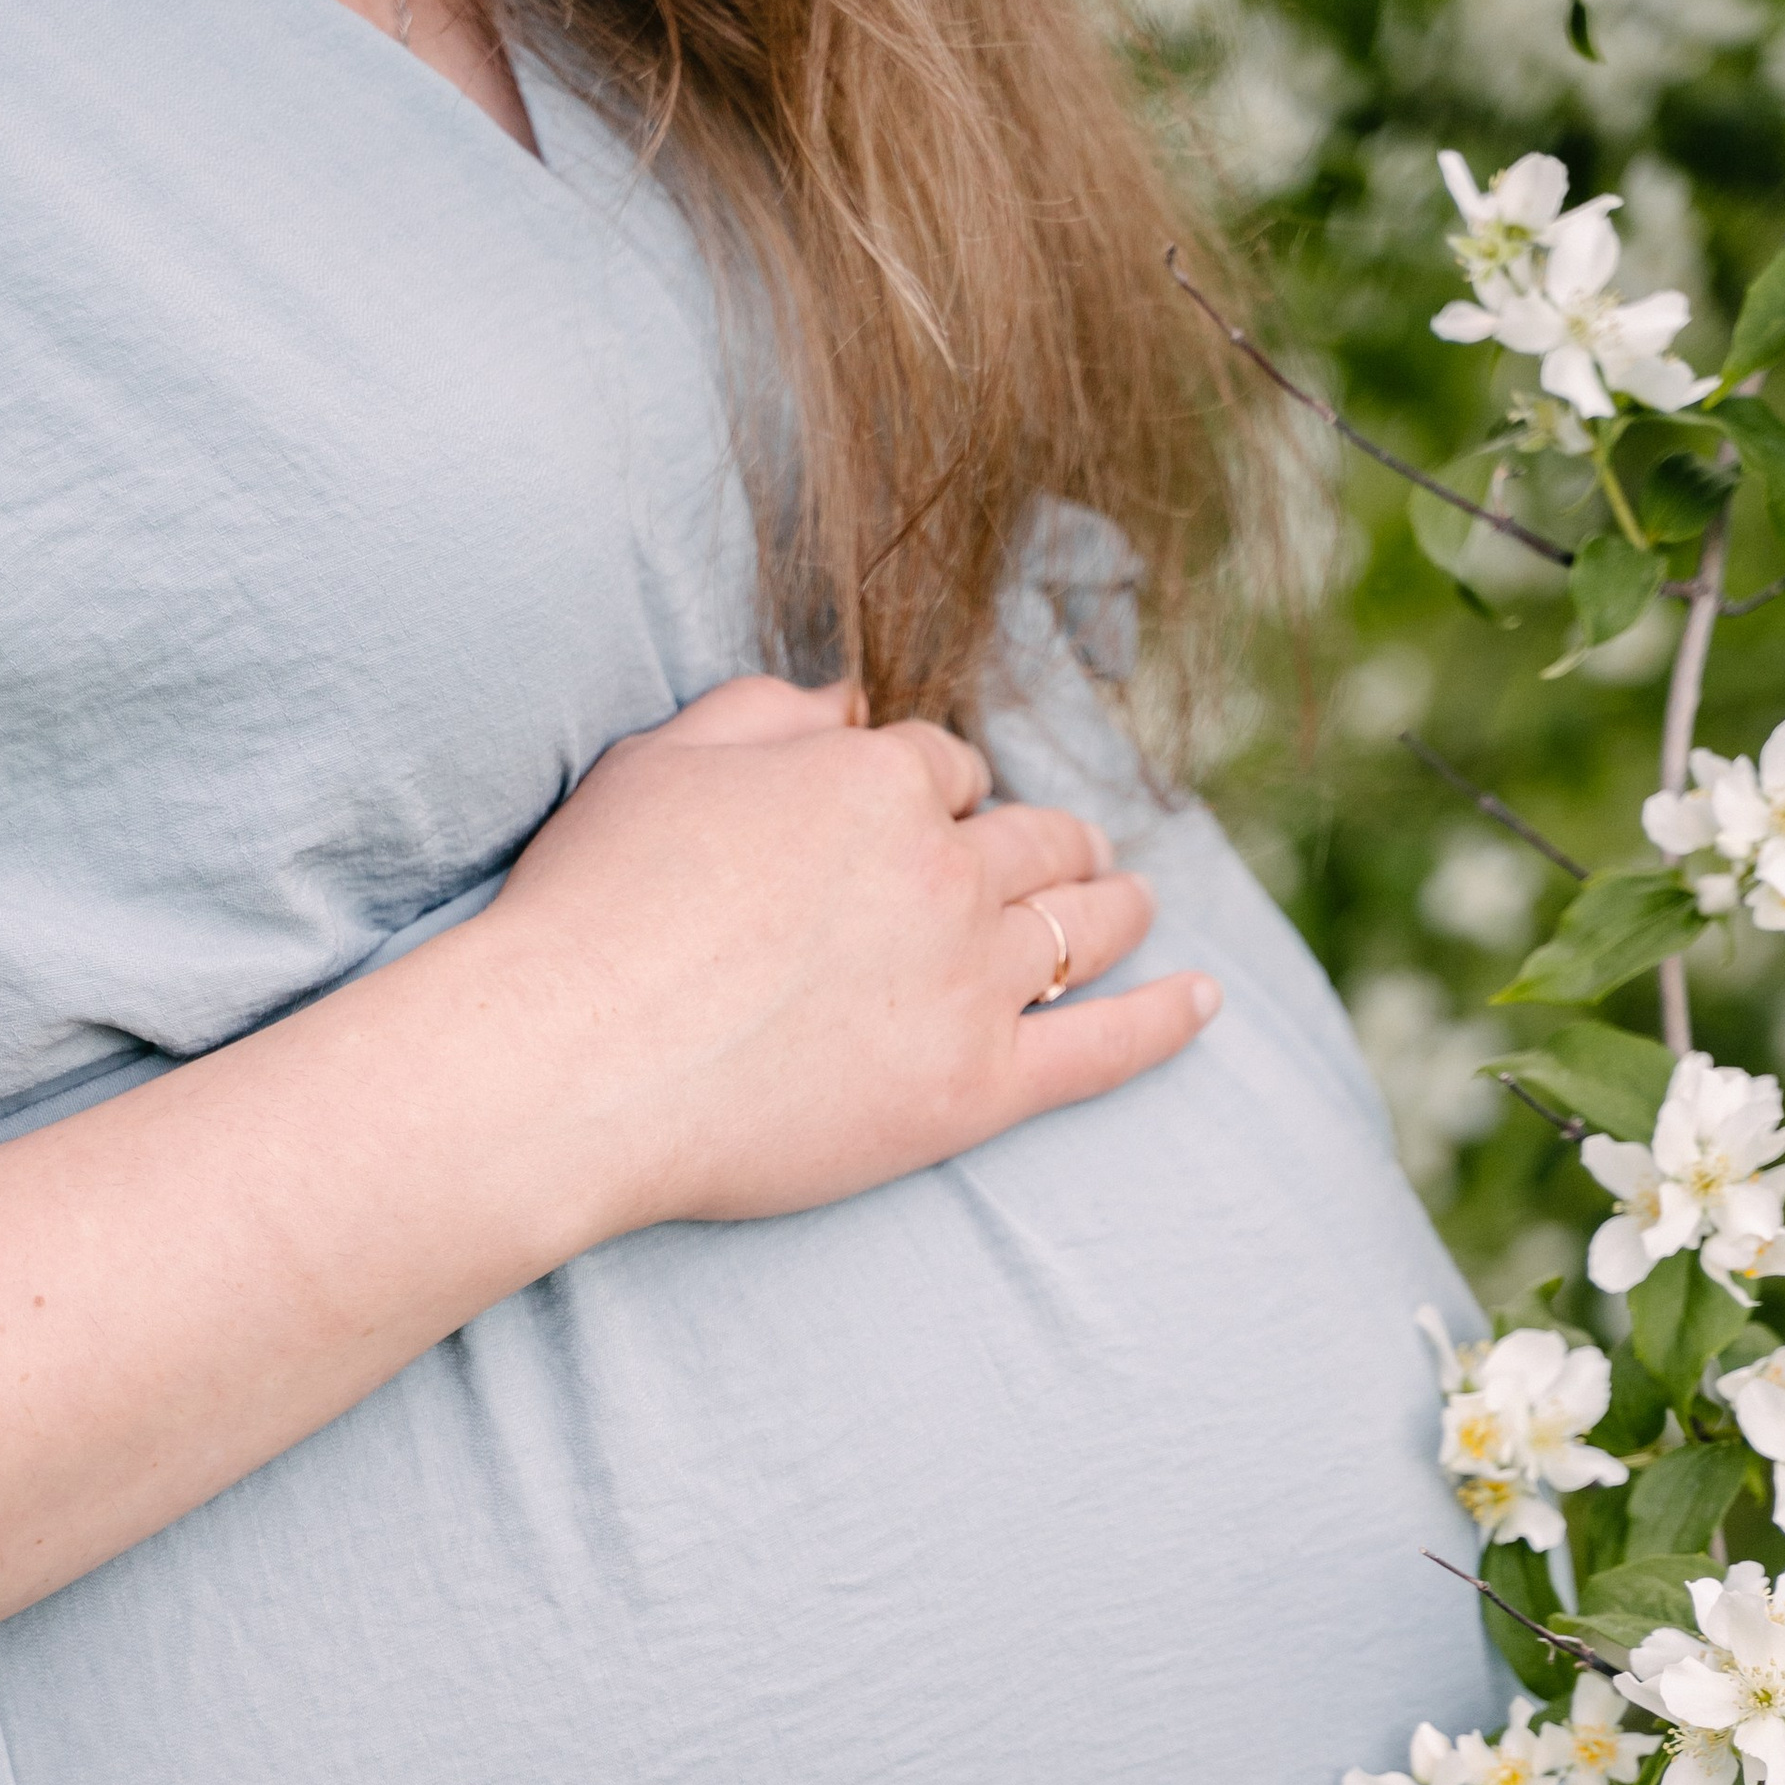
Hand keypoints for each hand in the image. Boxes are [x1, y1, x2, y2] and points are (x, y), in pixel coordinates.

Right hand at [479, 672, 1222, 1245]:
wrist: (576, 1066)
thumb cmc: (594, 912)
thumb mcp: (663, 765)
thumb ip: (766, 714)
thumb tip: (852, 696)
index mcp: (874, 780)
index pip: (947, 769)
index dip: (943, 792)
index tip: (930, 816)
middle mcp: (942, 869)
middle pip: (1033, 842)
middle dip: (1049, 842)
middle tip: (1066, 857)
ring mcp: (969, 981)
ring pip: (1079, 925)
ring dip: (1114, 904)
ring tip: (1131, 904)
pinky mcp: (975, 1087)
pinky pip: (1104, 1047)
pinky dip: (1165, 1020)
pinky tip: (1207, 1000)